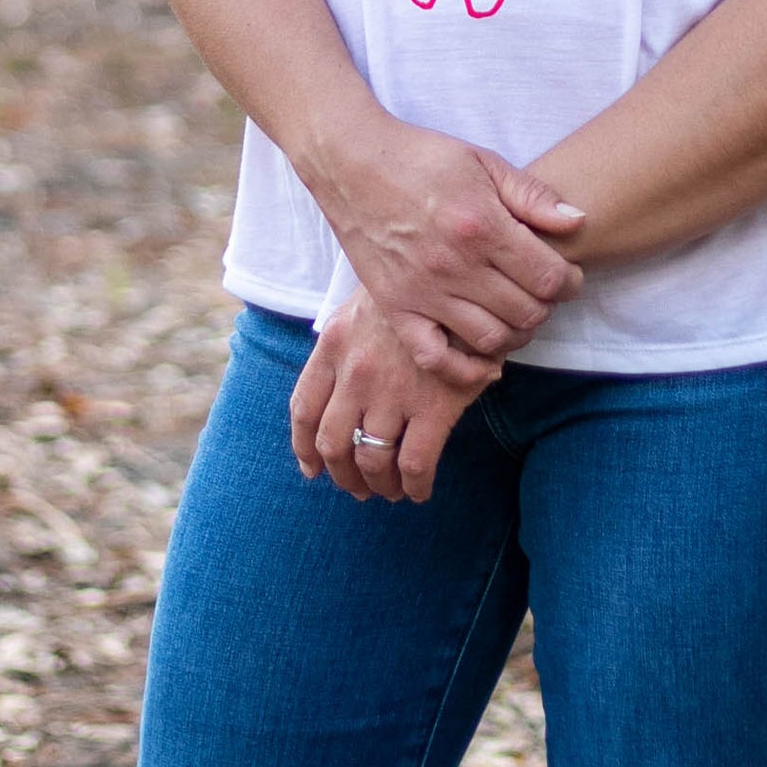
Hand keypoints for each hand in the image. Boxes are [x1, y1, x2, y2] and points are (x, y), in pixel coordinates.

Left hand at [290, 285, 494, 502]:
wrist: (462, 276)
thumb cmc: (415, 290)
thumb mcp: (365, 304)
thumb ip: (346, 344)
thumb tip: (337, 388)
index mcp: (334, 344)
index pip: (304, 408)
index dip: (305, 447)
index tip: (313, 468)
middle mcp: (356, 372)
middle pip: (333, 443)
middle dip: (343, 474)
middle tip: (357, 485)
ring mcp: (393, 391)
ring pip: (371, 460)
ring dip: (377, 484)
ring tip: (388, 489)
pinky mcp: (434, 405)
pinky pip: (414, 464)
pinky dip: (413, 487)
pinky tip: (418, 491)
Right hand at [309, 117, 585, 383]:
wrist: (352, 163)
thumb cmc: (421, 157)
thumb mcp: (483, 161)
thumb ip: (532, 195)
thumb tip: (578, 221)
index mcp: (482, 226)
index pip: (548, 277)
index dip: (570, 282)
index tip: (569, 275)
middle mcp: (455, 266)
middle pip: (526, 313)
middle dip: (547, 306)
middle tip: (543, 292)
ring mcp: (423, 292)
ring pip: (491, 340)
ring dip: (516, 334)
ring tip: (516, 313)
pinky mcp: (395, 308)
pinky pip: (436, 359)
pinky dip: (465, 367)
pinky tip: (482, 355)